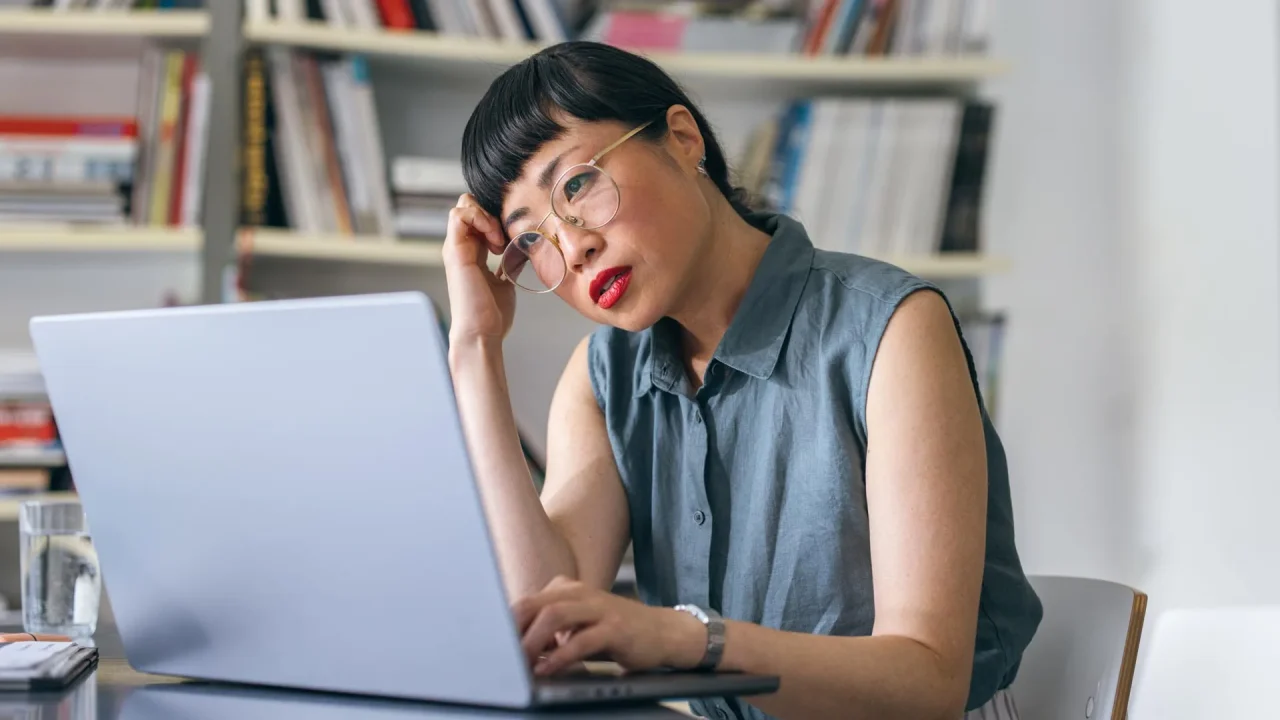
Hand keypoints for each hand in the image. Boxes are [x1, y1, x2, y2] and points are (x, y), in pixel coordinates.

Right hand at [441, 193, 515, 343]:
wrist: (482, 333)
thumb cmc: (492, 315)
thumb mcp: (505, 282)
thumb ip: (508, 266)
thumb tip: (520, 255)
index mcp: (472, 253)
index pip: (479, 218)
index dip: (497, 218)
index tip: (514, 237)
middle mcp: (461, 247)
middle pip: (469, 205)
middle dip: (491, 211)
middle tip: (506, 236)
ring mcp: (456, 247)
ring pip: (463, 205)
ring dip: (486, 216)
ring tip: (499, 240)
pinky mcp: (455, 251)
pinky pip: (459, 215)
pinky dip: (480, 219)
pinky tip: (495, 241)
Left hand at [513, 576, 706, 675]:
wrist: (662, 632)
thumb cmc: (613, 632)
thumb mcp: (578, 627)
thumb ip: (549, 633)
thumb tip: (515, 652)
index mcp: (566, 590)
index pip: (526, 602)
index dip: (505, 624)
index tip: (490, 646)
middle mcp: (580, 593)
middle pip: (535, 604)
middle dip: (513, 630)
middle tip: (499, 656)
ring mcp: (599, 608)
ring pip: (555, 615)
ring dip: (533, 641)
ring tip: (521, 662)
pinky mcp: (616, 628)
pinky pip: (582, 639)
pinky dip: (561, 656)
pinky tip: (549, 669)